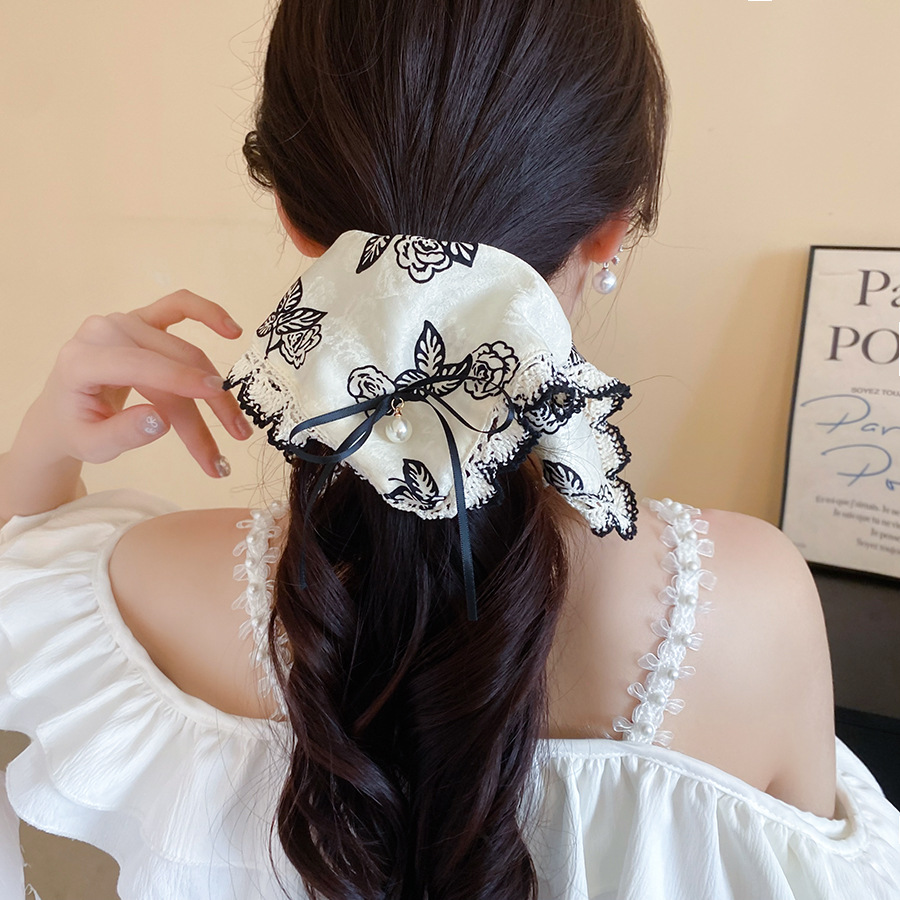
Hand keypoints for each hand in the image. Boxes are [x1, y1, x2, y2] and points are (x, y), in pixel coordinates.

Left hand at [23, 290, 251, 478]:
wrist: (64, 413)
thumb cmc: (77, 430)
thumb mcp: (92, 446)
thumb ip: (122, 434)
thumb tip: (160, 420)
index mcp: (81, 361)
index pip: (139, 365)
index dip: (180, 379)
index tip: (217, 395)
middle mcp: (102, 332)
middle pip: (170, 364)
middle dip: (208, 402)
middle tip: (237, 436)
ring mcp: (123, 322)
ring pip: (183, 352)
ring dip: (215, 387)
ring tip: (237, 425)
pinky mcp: (141, 321)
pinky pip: (178, 306)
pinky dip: (207, 313)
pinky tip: (232, 330)